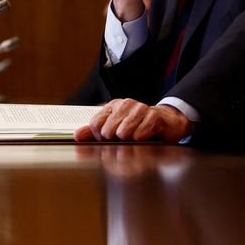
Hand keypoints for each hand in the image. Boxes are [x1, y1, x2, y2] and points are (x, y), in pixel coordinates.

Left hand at [74, 99, 191, 143]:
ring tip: (135, 138)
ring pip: (123, 132)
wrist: (167, 122)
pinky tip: (145, 137)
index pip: (95, 124)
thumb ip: (95, 132)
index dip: (101, 137)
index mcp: (114, 106)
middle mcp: (126, 104)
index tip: (111, 138)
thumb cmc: (140, 127)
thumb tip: (77, 136)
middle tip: (125, 139)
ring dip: (128, 140)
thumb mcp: (116, 129)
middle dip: (115, 140)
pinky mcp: (154, 116)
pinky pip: (140, 133)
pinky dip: (140, 139)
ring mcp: (141, 108)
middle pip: (108, 130)